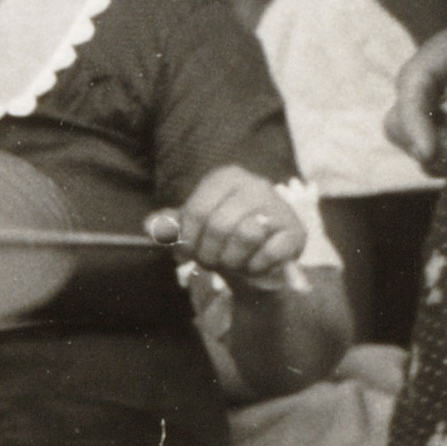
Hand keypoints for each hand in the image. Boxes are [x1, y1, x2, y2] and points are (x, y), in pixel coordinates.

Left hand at [147, 164, 307, 284]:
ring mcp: (279, 206)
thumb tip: (150, 224)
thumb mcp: (193, 229)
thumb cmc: (220, 240)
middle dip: (208, 253)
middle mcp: (255, 184)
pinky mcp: (295, 231)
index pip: (196, 211)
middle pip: (220, 225)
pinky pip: (269, 253)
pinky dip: (254, 267)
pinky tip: (253, 265)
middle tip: (210, 262)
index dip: (187, 241)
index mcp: (226, 178)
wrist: (258, 260)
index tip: (187, 254)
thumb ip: (170, 225)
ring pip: (246, 236)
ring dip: (231, 260)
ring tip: (231, 262)